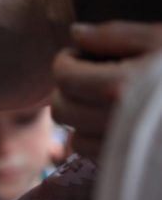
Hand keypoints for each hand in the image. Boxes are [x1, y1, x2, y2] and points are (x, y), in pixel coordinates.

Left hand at [51, 21, 161, 159]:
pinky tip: (116, 122)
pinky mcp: (135, 166)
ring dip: (79, 118)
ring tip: (101, 99)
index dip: (65, 62)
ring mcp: (127, 151)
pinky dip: (96, 139)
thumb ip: (118, 34)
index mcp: (125, 87)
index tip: (76, 54)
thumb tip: (77, 33)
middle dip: (66, 89)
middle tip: (84, 74)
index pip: (66, 77)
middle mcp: (119, 124)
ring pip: (75, 138)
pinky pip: (97, 157)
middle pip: (64, 110)